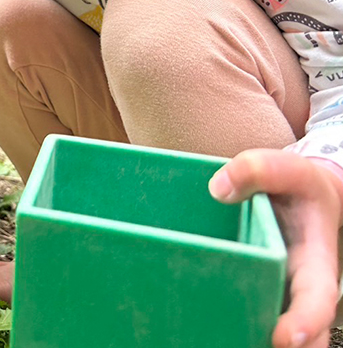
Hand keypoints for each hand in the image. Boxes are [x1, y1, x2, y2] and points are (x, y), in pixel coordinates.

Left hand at [210, 150, 342, 347]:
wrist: (297, 195)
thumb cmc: (296, 186)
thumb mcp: (287, 168)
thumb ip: (259, 169)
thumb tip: (219, 188)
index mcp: (313, 264)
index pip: (316, 299)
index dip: (305, 321)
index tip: (284, 337)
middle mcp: (292, 288)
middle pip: (295, 335)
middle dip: (271, 345)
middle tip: (244, 346)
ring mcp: (268, 292)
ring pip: (258, 329)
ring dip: (241, 338)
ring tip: (206, 339)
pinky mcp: (243, 287)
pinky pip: (232, 310)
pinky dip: (216, 321)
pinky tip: (182, 320)